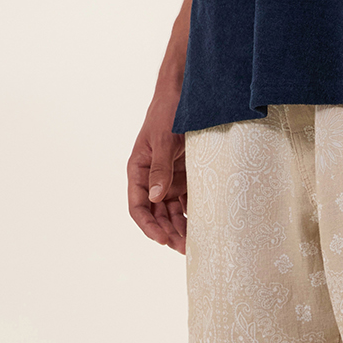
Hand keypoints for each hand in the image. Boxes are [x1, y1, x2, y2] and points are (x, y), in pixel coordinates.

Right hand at [127, 92, 187, 254]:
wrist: (188, 94)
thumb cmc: (169, 111)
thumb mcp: (163, 138)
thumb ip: (160, 168)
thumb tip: (155, 197)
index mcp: (138, 169)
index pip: (138, 205)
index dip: (148, 225)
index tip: (162, 239)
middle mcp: (152, 178)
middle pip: (156, 214)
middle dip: (168, 232)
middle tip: (184, 249)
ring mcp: (169, 178)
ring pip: (172, 212)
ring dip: (181, 228)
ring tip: (194, 244)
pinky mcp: (186, 177)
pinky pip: (187, 201)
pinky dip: (193, 215)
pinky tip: (204, 227)